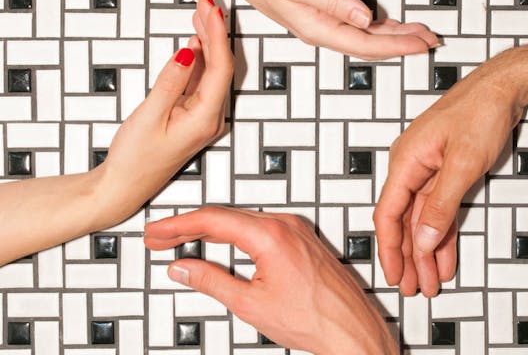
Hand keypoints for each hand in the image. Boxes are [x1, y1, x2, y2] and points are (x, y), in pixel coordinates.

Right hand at [97, 0, 232, 226]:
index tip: (210, 9)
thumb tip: (189, 51)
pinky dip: (199, 59)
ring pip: (213, 72)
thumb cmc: (135, 159)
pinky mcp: (193, 117)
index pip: (220, 68)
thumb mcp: (149, 116)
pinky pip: (202, 82)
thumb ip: (171, 82)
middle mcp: (211, 118)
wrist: (125, 187)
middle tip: (205, 3)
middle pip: (221, 67)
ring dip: (207, 43)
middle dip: (214, 33)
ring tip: (200, 14)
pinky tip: (195, 42)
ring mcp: (204, 118)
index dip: (216, 35)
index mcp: (206, 119)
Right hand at [144, 207, 397, 354]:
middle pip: (225, 216)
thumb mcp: (250, 304)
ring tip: (182, 240)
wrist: (351, 329)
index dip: (177, 226)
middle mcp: (285, 224)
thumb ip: (211, 281)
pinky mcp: (301, 237)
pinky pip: (259, 226)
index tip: (156, 233)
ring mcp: (296, 229)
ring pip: (242, 220)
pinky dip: (234, 234)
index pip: (212, 220)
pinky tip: (221, 242)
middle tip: (160, 239)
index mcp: (270, 235)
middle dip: (189, 227)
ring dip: (211, 229)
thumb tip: (183, 268)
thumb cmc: (315, 320)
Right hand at [207, 0, 437, 59]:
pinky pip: (357, 28)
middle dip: (402, 43)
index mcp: (317, 29)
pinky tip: (390, 26)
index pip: (366, 44)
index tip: (422, 45)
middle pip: (370, 45)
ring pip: (365, 37)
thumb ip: (334, 2)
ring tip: (419, 34)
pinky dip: (378, 28)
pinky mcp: (323, 15)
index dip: (397, 46)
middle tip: (431, 41)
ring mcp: (323, 25)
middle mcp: (322, 32)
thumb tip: (365, 19)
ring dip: (393, 36)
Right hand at [373, 57, 524, 296]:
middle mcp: (410, 167)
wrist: (501, 87)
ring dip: (427, 249)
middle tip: (416, 287)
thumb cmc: (480, 113)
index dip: (390, 249)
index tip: (395, 275)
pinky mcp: (443, 171)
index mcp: (405, 162)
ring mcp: (426, 170)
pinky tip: (445, 255)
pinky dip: (443, 231)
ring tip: (431, 280)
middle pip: (404, 221)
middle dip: (410, 257)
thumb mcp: (463, 163)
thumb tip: (424, 239)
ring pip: (422, 218)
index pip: (389, 214)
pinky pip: (438, 208)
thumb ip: (441, 204)